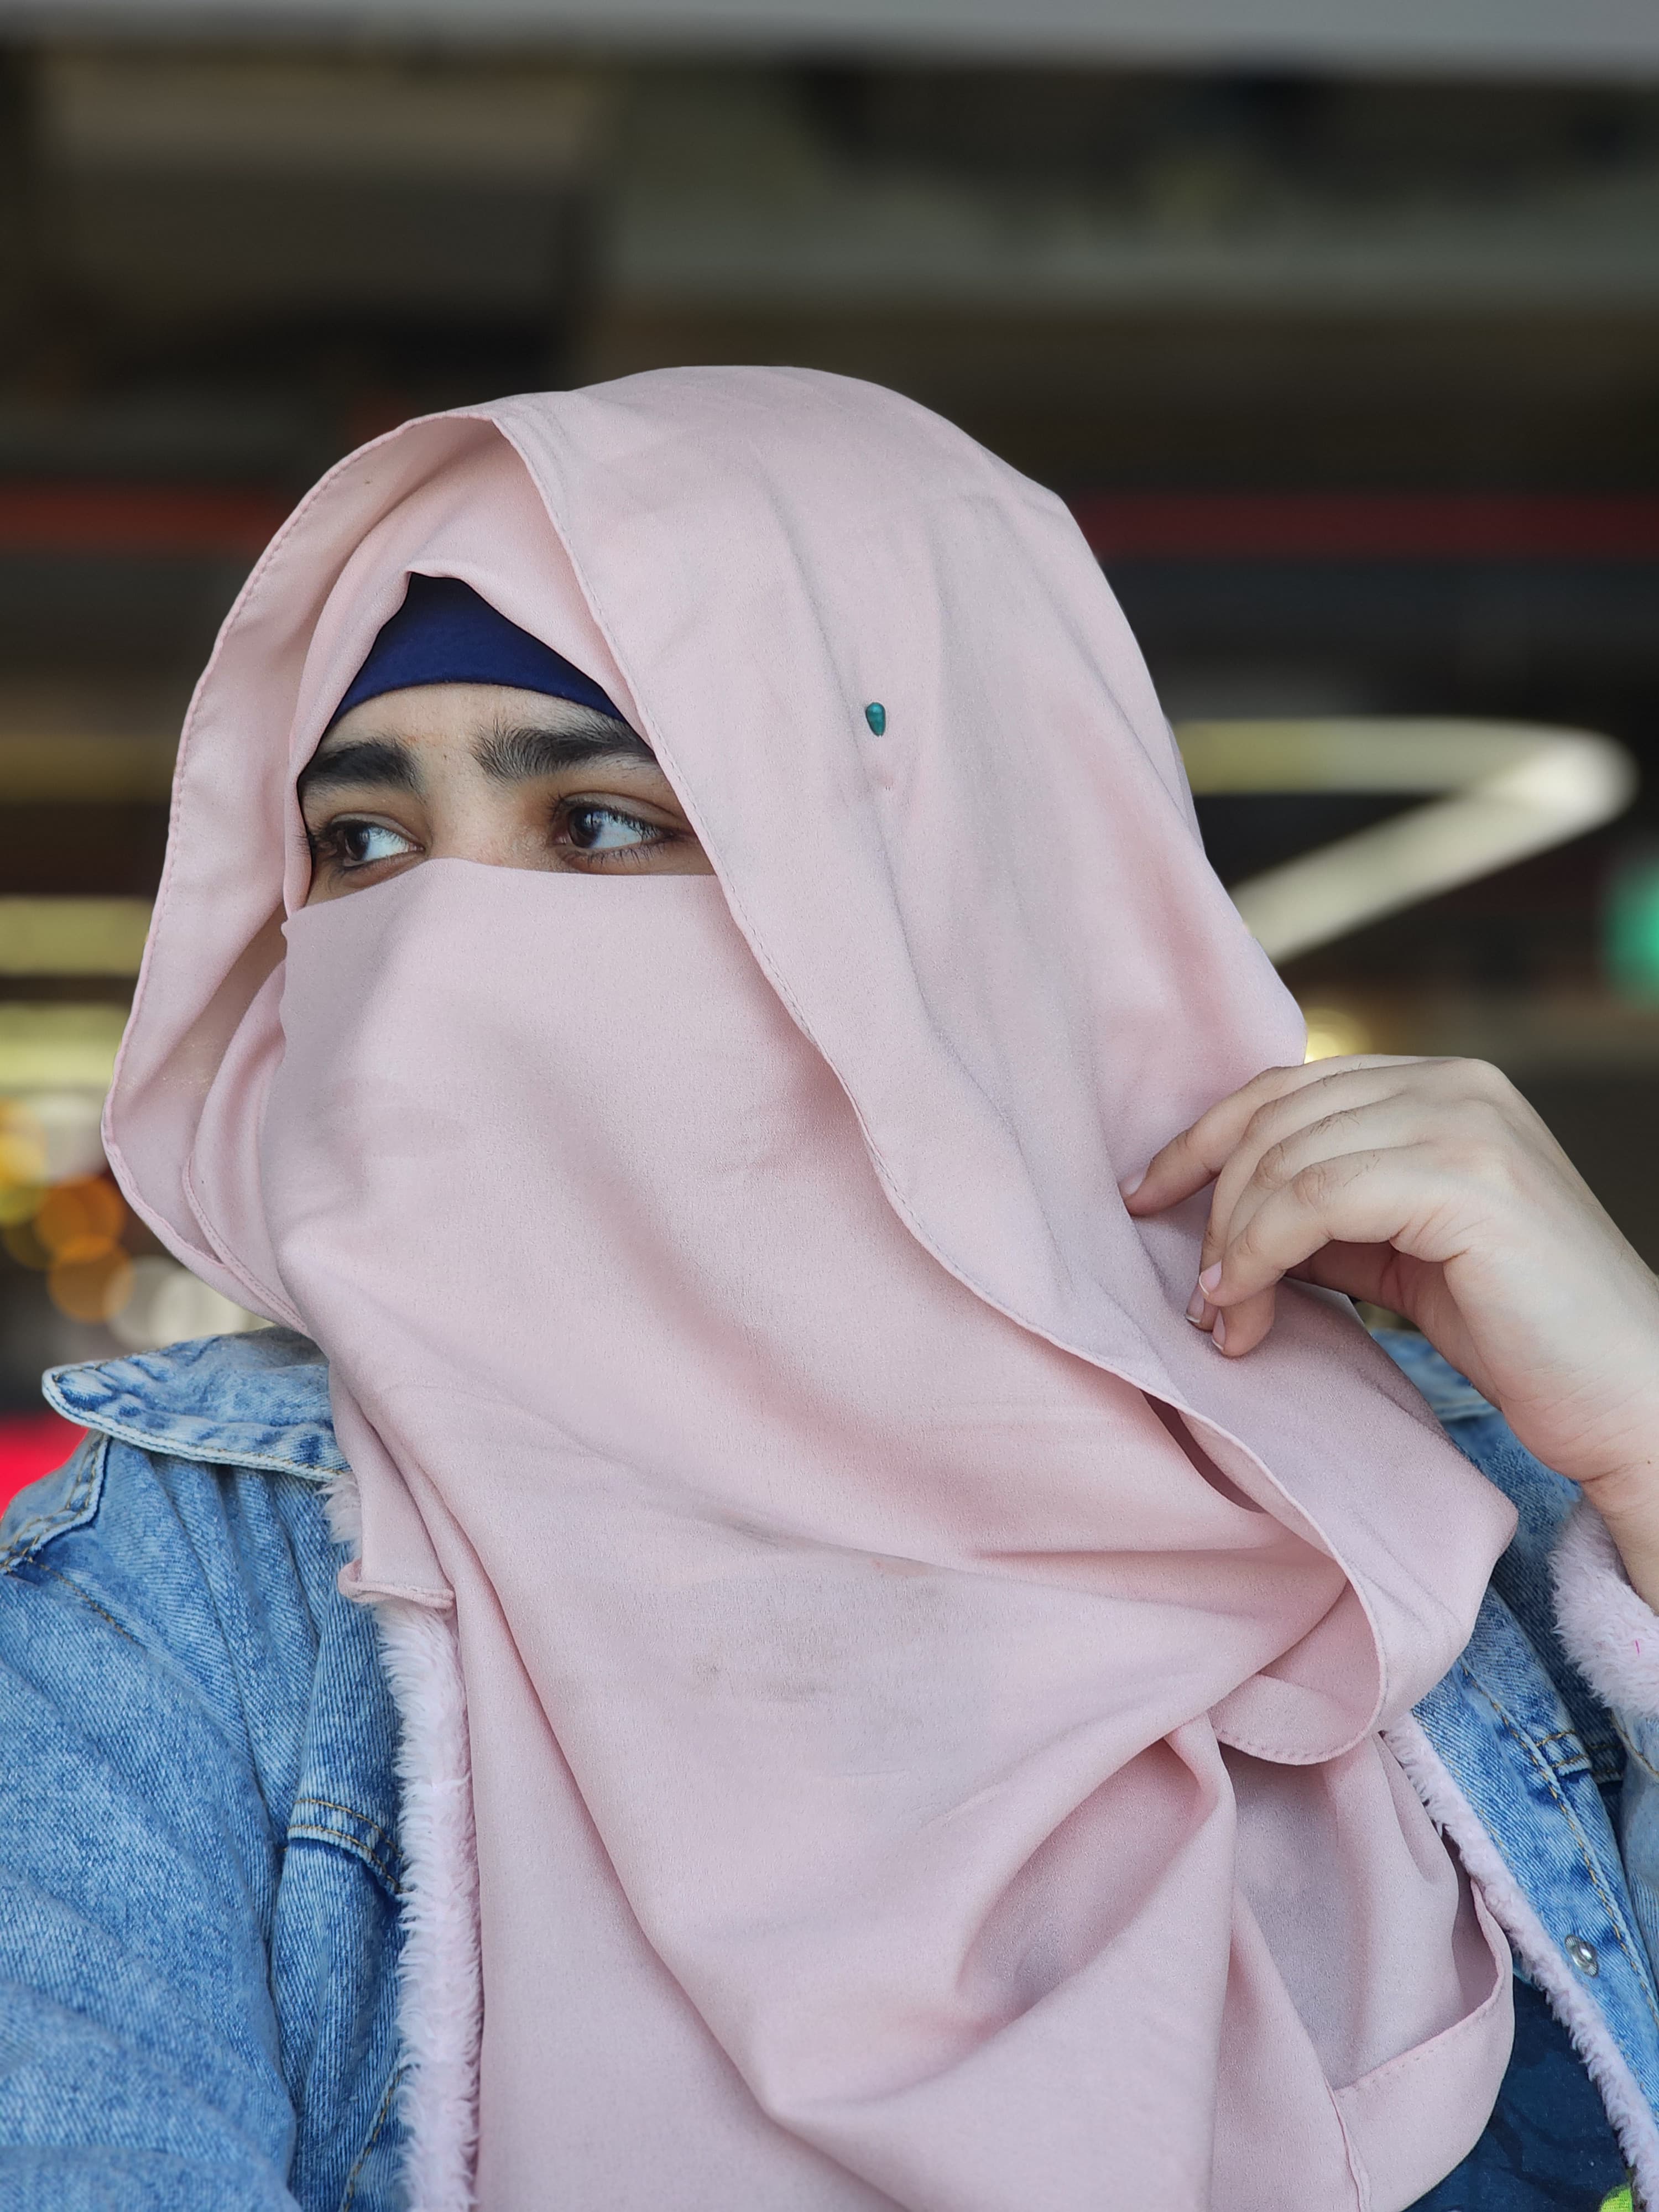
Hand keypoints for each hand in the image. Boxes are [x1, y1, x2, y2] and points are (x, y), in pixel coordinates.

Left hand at [1123, 1056, 1658, 1606]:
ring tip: (1224, 1319)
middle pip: (1275, 1118)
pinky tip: (1248, 1307)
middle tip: (1200, 1297)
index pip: (1287, 1088)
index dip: (1201, 1141)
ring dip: (1233, 1245)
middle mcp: (1456, 1083)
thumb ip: (1326, 1212)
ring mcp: (1466, 1123)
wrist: (1629, 1396)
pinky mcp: (1466, 1179)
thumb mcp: (1398, 1251)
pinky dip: (1263, 1254)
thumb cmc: (1518, 1333)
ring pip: (1285, 1158)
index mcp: (1443, 1085)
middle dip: (1213, 1206)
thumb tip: (1220, 1217)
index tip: (1144, 1199)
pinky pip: (1314, 1198)